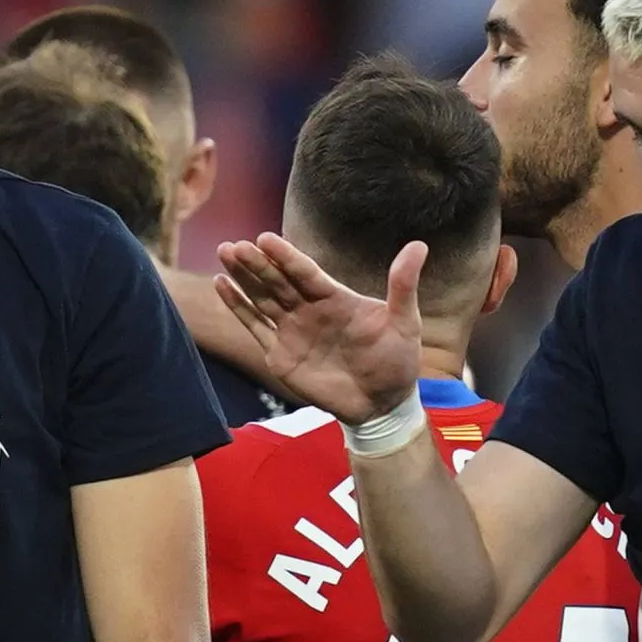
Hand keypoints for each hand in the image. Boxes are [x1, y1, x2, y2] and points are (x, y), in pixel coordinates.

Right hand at [214, 232, 425, 424]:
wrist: (381, 403)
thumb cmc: (396, 360)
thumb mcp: (405, 322)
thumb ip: (403, 286)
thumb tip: (419, 247)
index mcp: (334, 297)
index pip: (305, 272)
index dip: (286, 257)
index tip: (266, 238)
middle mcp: (309, 308)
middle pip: (278, 281)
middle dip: (256, 264)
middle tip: (234, 245)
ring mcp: (292, 330)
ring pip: (262, 298)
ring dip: (243, 277)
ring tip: (225, 253)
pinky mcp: (280, 354)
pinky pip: (254, 326)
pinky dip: (238, 307)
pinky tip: (222, 285)